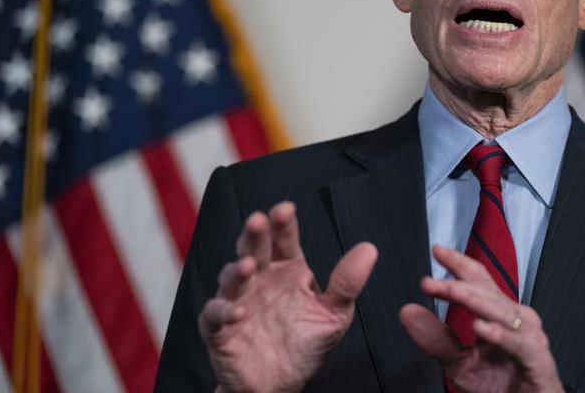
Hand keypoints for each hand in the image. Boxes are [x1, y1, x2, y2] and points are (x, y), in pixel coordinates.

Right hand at [198, 202, 377, 392]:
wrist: (282, 384)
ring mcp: (238, 301)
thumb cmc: (307, 343)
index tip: (286, 208)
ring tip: (249, 266)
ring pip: (231, 278)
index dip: (283, 224)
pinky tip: (239, 311)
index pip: (284, 240)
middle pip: (254, 250)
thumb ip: (347, 283)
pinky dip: (224, 311)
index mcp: (288, 270)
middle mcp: (261, 280)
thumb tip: (369, 248)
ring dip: (237, 270)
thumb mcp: (334, 314)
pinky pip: (215, 315)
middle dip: (255, 234)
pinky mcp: (219, 329)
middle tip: (258, 220)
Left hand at [400, 246, 563, 392]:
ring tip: (450, 292)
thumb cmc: (501, 388)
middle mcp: (517, 320)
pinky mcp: (538, 359)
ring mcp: (529, 337)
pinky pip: (517, 343)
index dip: (460, 264)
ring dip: (473, 300)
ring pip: (501, 310)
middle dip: (458, 282)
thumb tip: (408, 311)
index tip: (437, 251)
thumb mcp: (459, 363)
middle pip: (488, 291)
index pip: (479, 281)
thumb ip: (436, 338)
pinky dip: (499, 334)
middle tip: (430, 281)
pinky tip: (480, 327)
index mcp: (499, 315)